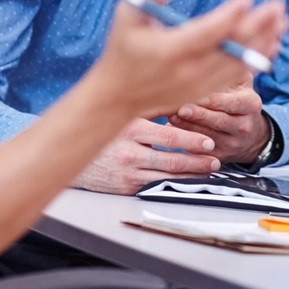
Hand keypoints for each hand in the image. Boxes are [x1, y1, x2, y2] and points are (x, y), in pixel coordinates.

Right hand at [72, 117, 225, 193]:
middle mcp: (129, 152)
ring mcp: (127, 173)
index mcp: (131, 129)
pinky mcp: (125, 187)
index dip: (192, 140)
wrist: (73, 153)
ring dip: (190, 176)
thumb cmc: (104, 129)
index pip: (169, 136)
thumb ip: (153, 110)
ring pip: (166, 178)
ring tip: (207, 171)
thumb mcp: (126, 114)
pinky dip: (172, 184)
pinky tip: (186, 181)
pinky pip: (154, 187)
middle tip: (215, 160)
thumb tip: (184, 101)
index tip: (209, 142)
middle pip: (171, 160)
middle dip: (198, 162)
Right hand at [96, 0, 288, 120]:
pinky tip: (272, 42)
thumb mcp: (130, 15)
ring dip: (264, 41)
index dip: (230, 16)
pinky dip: (258, 58)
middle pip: (232, 48)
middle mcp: (188, 71)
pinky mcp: (205, 91)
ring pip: (241, 63)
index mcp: (170, 50)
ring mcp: (199, 85)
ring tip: (282, 21)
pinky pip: (238, 75)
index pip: (207, 33)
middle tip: (278, 6)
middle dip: (259, 26)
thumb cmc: (123, 50)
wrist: (118, 97)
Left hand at [167, 79, 268, 163]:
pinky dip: (187, 141)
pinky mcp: (221, 157)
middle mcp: (244, 126)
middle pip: (218, 120)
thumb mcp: (243, 83)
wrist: (252, 136)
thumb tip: (216, 56)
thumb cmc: (240, 100)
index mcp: (251, 105)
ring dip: (188, 127)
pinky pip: (202, 150)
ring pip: (208, 136)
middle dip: (197, 114)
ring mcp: (233, 143)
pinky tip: (173, 132)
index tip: (195, 92)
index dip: (212, 99)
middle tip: (179, 107)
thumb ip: (232, 70)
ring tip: (170, 116)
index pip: (231, 102)